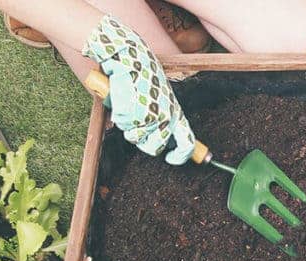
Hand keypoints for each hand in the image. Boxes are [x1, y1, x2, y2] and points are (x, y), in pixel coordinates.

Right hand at [83, 15, 194, 164]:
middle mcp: (165, 118)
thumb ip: (164, 115)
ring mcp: (148, 118)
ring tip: (130, 105)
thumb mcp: (162, 95)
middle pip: (155, 148)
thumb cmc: (144, 75)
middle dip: (144, 142)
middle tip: (138, 127)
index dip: (182, 156)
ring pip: (135, 138)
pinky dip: (119, 115)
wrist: (130, 56)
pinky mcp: (131, 115)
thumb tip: (163, 139)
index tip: (173, 160)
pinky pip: (122, 125)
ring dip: (129, 126)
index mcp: (176, 112)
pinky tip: (122, 98)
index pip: (187, 142)